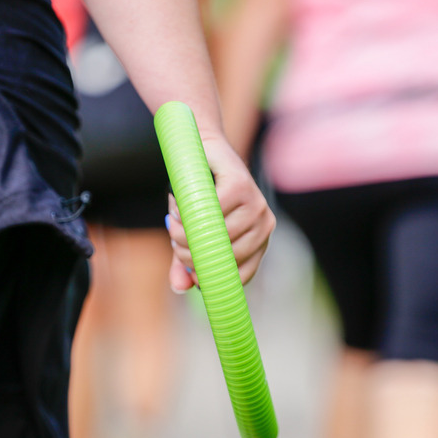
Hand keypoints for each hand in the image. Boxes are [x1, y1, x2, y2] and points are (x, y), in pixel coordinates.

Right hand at [165, 134, 275, 292]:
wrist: (201, 149)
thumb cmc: (200, 195)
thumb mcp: (193, 233)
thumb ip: (188, 260)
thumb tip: (180, 287)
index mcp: (259, 238)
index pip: (243, 273)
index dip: (215, 279)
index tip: (194, 275)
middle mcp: (264, 223)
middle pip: (225, 257)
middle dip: (191, 254)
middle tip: (173, 239)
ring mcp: (256, 204)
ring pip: (215, 235)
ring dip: (184, 233)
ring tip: (173, 221)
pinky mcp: (241, 185)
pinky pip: (209, 211)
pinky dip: (187, 213)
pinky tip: (179, 206)